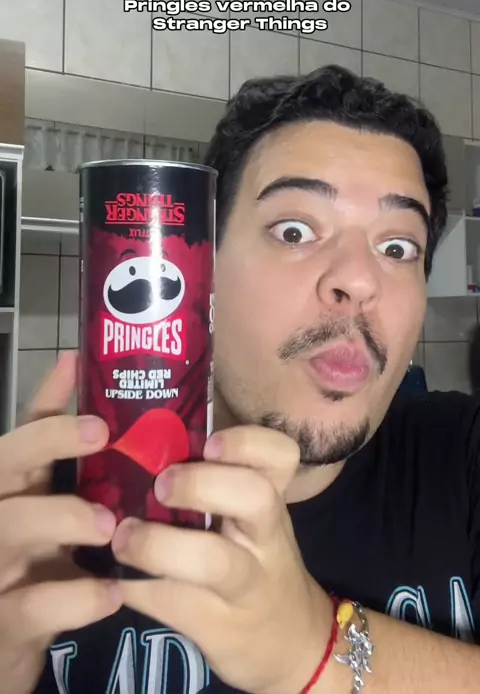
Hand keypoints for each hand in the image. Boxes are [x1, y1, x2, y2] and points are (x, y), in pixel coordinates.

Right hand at [0, 353, 122, 693]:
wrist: (3, 655)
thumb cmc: (33, 575)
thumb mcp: (47, 520)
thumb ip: (71, 473)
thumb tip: (110, 408)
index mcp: (8, 490)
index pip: (18, 433)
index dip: (45, 398)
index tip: (74, 363)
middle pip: (4, 463)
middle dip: (48, 441)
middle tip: (102, 432)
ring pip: (12, 525)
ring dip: (63, 517)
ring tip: (112, 525)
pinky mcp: (0, 621)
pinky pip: (34, 604)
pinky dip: (77, 597)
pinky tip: (113, 592)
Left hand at [113, 426, 333, 693]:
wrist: (288, 640)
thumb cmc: (256, 558)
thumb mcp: (254, 518)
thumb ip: (217, 481)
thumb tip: (137, 442)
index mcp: (270, 499)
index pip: (280, 456)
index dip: (247, 442)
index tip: (209, 442)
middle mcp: (265, 537)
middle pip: (256, 497)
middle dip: (200, 484)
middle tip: (160, 485)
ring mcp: (244, 585)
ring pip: (214, 560)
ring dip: (158, 545)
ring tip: (123, 539)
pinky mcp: (215, 626)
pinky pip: (169, 602)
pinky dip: (134, 587)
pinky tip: (111, 579)